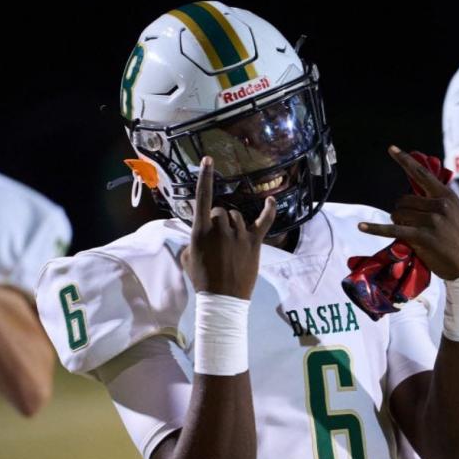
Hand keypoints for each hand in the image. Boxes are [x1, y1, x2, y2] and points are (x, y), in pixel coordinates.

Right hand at [180, 157, 275, 298]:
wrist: (223, 298)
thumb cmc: (202, 279)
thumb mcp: (188, 258)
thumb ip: (192, 241)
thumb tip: (197, 235)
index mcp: (200, 231)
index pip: (202, 199)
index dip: (205, 178)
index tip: (208, 160)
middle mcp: (219, 229)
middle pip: (221, 211)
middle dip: (219, 221)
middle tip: (219, 238)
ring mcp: (238, 234)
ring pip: (237, 216)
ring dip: (234, 223)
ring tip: (232, 240)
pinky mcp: (253, 242)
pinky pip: (263, 221)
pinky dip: (269, 210)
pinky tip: (271, 199)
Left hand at [358, 146, 458, 280]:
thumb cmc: (454, 238)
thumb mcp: (450, 213)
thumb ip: (433, 200)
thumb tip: (409, 193)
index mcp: (446, 195)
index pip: (421, 173)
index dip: (404, 160)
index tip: (391, 148)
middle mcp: (440, 204)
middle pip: (403, 199)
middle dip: (400, 211)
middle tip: (410, 224)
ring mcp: (432, 220)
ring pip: (398, 214)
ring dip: (398, 223)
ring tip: (412, 234)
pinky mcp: (422, 236)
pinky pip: (393, 229)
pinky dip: (376, 229)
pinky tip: (362, 226)